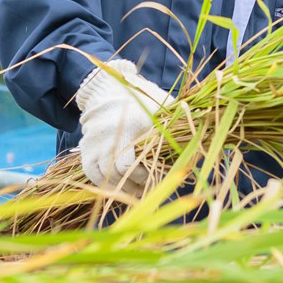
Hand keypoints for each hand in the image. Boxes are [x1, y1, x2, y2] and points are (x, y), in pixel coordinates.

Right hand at [73, 59, 171, 195]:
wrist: (110, 89)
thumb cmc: (143, 99)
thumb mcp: (162, 107)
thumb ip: (177, 125)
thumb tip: (196, 149)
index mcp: (128, 126)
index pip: (127, 163)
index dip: (141, 177)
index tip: (155, 178)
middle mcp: (106, 136)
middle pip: (115, 174)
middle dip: (132, 187)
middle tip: (147, 193)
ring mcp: (93, 143)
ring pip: (103, 177)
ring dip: (119, 188)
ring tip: (135, 192)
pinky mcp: (85, 148)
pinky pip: (91, 172)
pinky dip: (104, 183)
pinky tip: (118, 186)